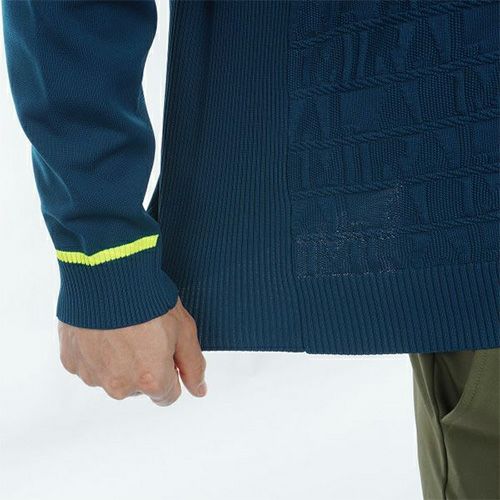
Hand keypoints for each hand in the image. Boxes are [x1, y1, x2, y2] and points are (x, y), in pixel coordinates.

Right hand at [58, 297, 206, 405]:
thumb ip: (193, 365)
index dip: (170, 369)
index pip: (167, 395)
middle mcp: (120, 386)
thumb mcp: (184, 329)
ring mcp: (93, 375)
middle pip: (139, 386)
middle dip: (144, 365)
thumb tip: (199, 391)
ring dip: (118, 359)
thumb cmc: (148, 299)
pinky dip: (96, 350)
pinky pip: (89, 363)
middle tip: (143, 331)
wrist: (108, 275)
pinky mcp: (72, 362)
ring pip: (112, 376)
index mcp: (151, 380)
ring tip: (121, 326)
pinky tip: (101, 327)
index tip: (165, 347)